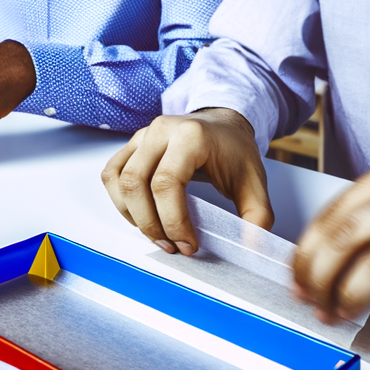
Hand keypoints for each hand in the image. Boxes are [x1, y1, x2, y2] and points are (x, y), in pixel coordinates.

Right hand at [102, 108, 273, 253]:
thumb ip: (257, 216)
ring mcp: (142, 135)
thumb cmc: (234, 151)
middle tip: (172, 245)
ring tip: (156, 234)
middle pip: (135, 183)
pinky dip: (120, 200)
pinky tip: (140, 215)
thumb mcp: (254, 182)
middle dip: (150, 224)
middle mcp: (161, 131)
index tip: (189, 244)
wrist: (222, 123)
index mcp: (191, 136)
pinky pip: (111, 174)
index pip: (166, 183)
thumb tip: (252, 247)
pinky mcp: (132, 144)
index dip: (173, 221)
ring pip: (119, 180)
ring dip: (132, 215)